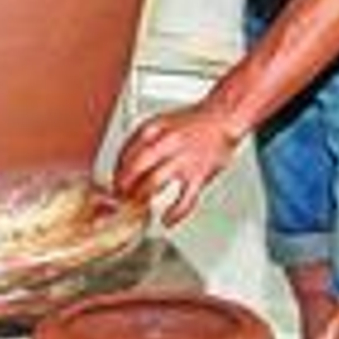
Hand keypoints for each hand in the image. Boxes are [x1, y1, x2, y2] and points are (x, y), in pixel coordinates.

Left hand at [113, 97, 242, 227]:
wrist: (222, 119)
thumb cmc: (192, 123)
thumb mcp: (160, 123)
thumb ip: (141, 142)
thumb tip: (124, 164)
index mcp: (153, 128)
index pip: (125, 153)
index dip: (117, 171)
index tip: (115, 182)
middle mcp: (166, 142)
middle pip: (135, 168)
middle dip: (123, 186)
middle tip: (121, 197)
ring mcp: (183, 159)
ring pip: (154, 183)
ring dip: (142, 198)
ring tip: (138, 207)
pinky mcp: (200, 174)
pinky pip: (184, 199)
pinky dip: (174, 213)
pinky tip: (167, 220)